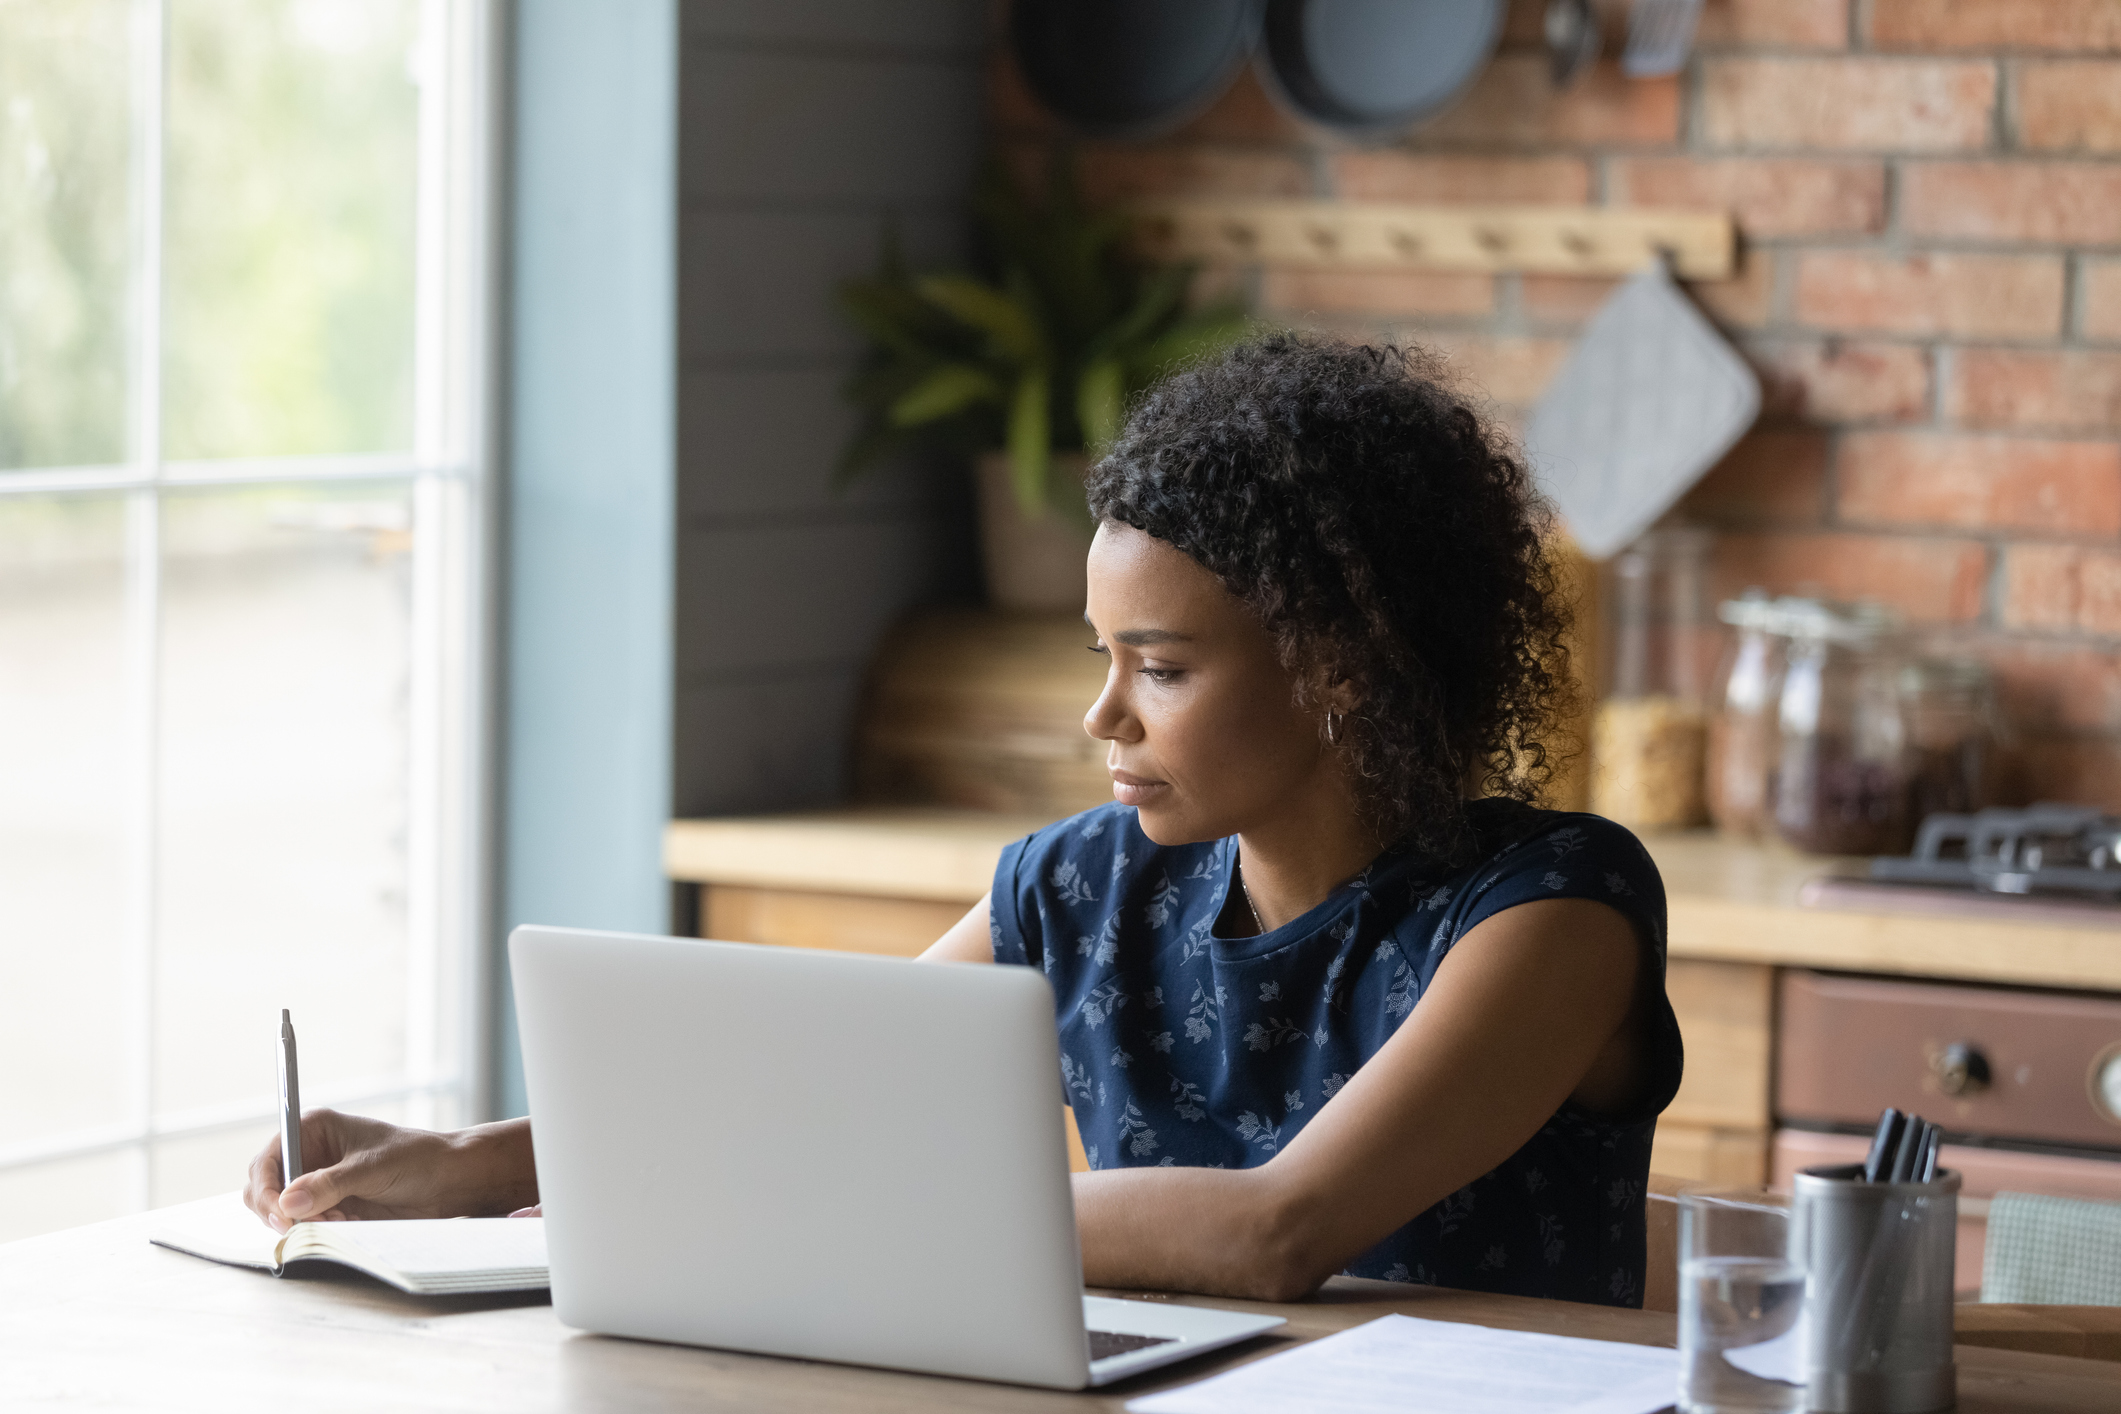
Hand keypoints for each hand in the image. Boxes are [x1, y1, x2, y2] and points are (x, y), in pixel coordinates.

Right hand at [241, 1110, 535, 1231]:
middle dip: (278, 1210)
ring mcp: (317, 1183)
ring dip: (299, 1222)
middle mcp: (310, 1154)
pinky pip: (303, 1225)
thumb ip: (329, 1185)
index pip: (268, 1158)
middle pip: (263, 1187)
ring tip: (337, 1221)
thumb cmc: (417, 1159)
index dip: (267, 1187)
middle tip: (304, 1226)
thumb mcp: (372, 1169)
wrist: (449, 1181)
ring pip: (279, 1211)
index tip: (280, 1213)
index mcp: (314, 1129)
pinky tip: (345, 1225)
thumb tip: (287, 1203)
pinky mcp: (328, 1207)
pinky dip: (315, 1231)